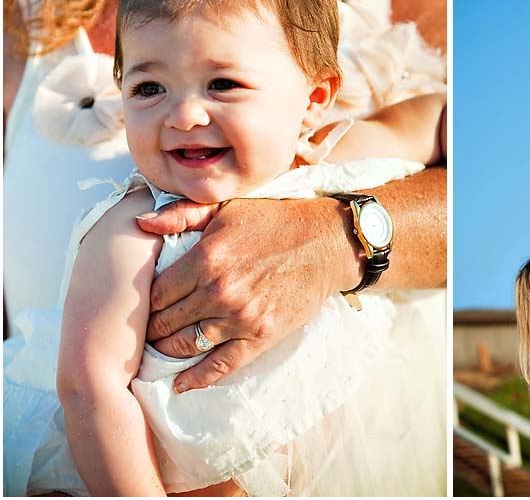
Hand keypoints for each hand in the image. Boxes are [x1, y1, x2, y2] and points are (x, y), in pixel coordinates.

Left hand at [137, 197, 356, 392]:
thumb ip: (182, 214)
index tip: (142, 308)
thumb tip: (140, 223)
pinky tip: (182, 384)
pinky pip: (221, 365)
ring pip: (186, 345)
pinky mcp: (261, 336)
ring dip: (167, 352)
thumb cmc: (275, 221)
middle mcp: (218, 291)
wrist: (326, 243)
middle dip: (152, 329)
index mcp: (206, 258)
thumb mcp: (227, 208)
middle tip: (145, 333)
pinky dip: (198, 378)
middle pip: (166, 322)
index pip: (155, 293)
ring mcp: (239, 317)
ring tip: (160, 351)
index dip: (143, 303)